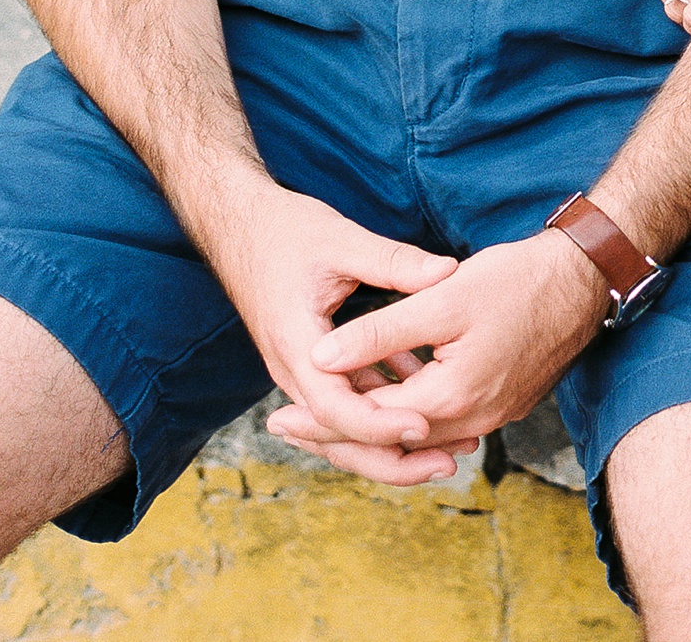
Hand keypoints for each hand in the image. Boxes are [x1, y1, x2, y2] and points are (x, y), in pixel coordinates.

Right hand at [196, 178, 461, 481]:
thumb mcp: (342, 240)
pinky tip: (425, 384)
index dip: (381, 424)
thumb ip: (394, 260)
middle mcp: (294, 370)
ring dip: (394, 429)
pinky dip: (385, 396)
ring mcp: (302, 369)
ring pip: (348, 421)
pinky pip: (349, 394)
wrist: (239, 226)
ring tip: (451, 442)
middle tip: (449, 463)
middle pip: (342, 435)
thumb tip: (448, 271)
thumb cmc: (286, 230)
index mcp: (296, 345)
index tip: (426, 427)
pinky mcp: (314, 361)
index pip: (337, 408)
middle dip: (393, 456)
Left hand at [265, 230, 609, 481]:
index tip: (276, 416)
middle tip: (285, 427)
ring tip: (323, 409)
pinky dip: (405, 411)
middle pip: (388, 442)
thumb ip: (379, 331)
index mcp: (449, 399)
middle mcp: (470, 419)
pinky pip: (440, 419)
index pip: (369, 425)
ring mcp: (490, 413)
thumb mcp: (440, 298)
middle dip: (334, 436)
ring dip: (369, 423)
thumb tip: (318, 357)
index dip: (319, 421)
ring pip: (413, 434)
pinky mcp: (501, 399)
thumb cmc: (515, 281)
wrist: (584, 279)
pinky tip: (384, 387)